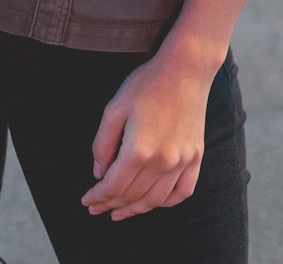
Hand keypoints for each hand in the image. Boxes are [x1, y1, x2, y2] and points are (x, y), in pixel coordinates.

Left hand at [80, 40, 218, 220]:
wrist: (185, 69)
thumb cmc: (146, 84)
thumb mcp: (114, 107)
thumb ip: (103, 143)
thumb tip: (99, 172)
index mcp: (138, 150)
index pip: (114, 186)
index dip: (97, 197)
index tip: (86, 202)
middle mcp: (162, 162)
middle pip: (132, 195)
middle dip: (111, 204)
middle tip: (97, 209)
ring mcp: (182, 162)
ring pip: (156, 200)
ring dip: (135, 210)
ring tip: (119, 212)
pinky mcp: (196, 157)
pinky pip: (182, 192)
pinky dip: (166, 203)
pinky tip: (153, 202)